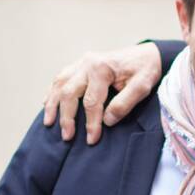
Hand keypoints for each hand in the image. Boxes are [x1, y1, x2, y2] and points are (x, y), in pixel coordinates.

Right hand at [42, 42, 163, 144]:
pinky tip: (47, 104)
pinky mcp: (80, 64)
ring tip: (49, 123)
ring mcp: (81, 62)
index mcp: (102, 68)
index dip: (91, 123)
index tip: (92, 139)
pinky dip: (52, 92)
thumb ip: (124, 103)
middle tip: (67, 136)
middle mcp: (87, 63)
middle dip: (67, 117)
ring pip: (60, 84)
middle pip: (69, 92)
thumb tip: (106, 121)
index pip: (91, 101)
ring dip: (53, 104)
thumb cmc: (145, 71)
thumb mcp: (142, 87)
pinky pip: (60, 78)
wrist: (146, 55)